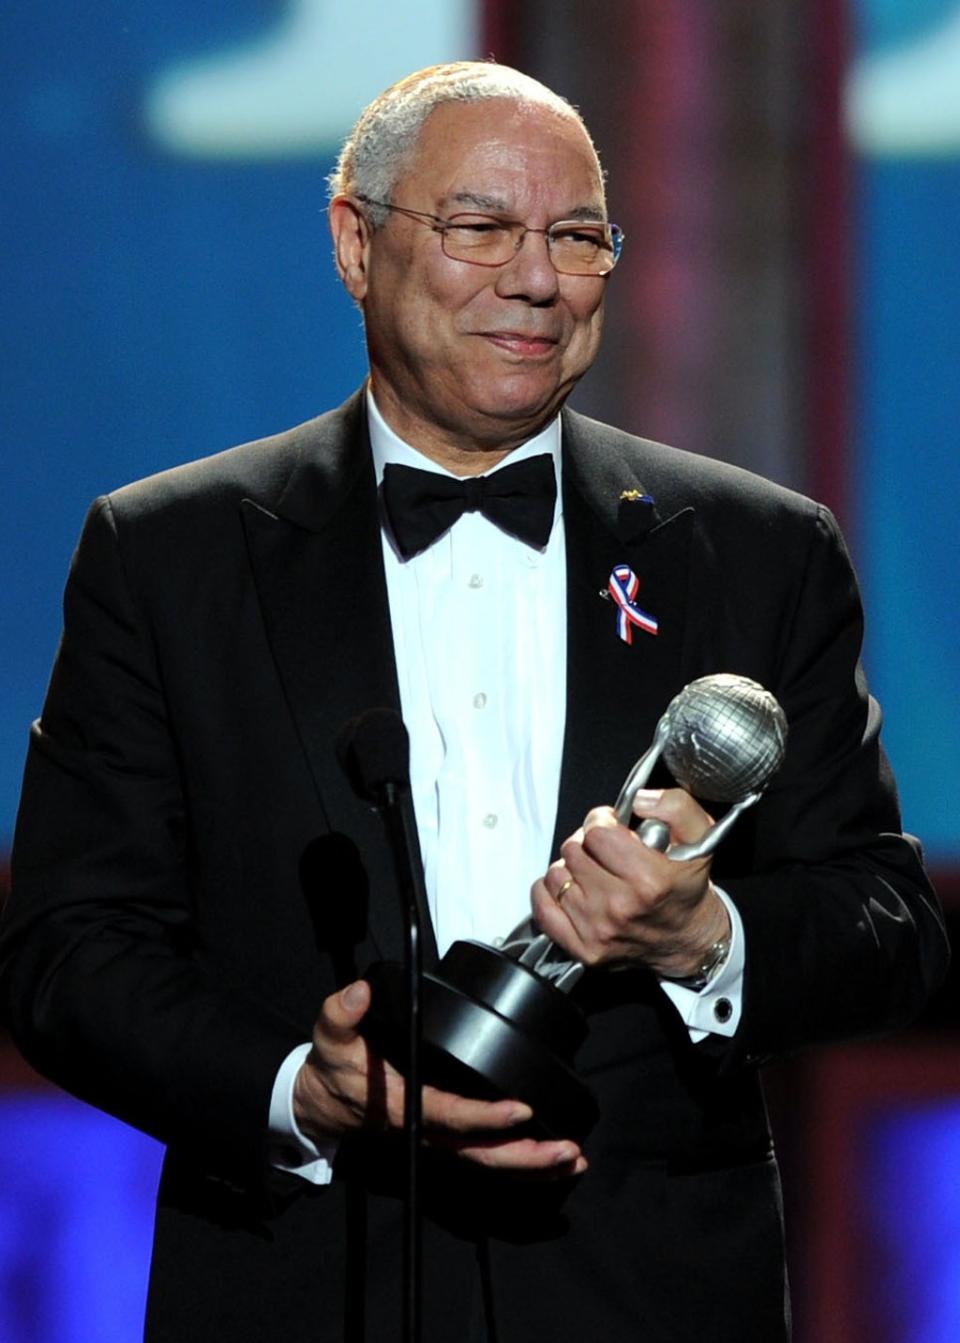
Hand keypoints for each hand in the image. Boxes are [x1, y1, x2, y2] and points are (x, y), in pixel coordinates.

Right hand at [293, 980, 586, 1175]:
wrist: (323, 1102)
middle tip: (566, 1150)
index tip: (521, 1109)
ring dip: (532, 1164)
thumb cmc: (333, 1068)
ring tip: (573, 1158)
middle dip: (526, 1156)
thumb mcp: (329, 1037)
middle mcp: (427, 1130)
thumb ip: (342, 1013)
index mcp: (405, 1106)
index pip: (451, 1115)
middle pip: (481, 1152)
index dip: (485, 1117)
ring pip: (488, 1160)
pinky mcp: (448, 1138)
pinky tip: (554, 1160)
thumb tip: (361, 993)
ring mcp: (439, 1138)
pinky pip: (486, 1155)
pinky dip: (521, 1162)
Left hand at [530, 789, 730, 978]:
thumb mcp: (700, 839)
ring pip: (556, 875)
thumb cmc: (685, 888)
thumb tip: (639, 800)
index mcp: (649, 880)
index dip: (602, 821)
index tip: (612, 827)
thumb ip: (676, 807)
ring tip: (593, 872)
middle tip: (605, 851)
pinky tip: (572, 889)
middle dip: (587, 843)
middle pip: (573, 851)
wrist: (688, 942)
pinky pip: (542, 908)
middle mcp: (620, 908)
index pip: (596, 832)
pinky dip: (549, 893)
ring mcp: (598, 931)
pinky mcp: (583, 949)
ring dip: (571, 868)